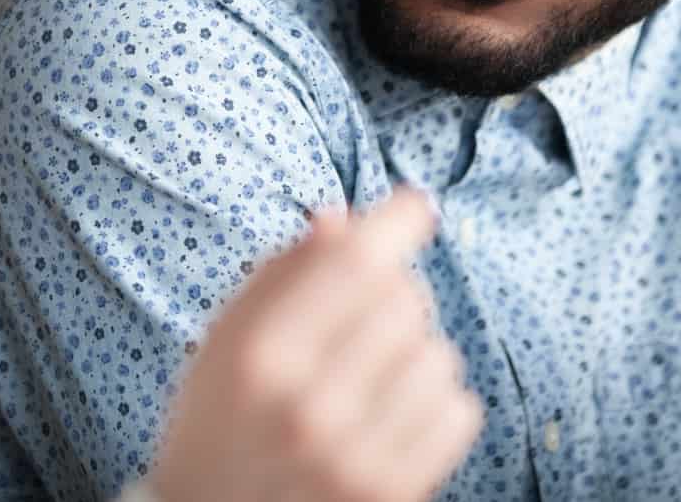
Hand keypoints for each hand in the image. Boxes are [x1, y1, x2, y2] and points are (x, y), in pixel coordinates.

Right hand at [148, 187, 482, 501]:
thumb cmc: (221, 411)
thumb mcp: (229, 334)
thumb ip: (284, 272)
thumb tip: (345, 220)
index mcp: (259, 356)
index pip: (354, 265)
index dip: (395, 222)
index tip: (414, 206)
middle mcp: (309, 408)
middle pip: (403, 301)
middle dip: (391, 292)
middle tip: (359, 317)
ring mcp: (356, 459)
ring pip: (439, 353)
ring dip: (414, 350)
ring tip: (370, 374)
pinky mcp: (393, 494)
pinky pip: (459, 410)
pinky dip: (436, 400)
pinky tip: (391, 412)